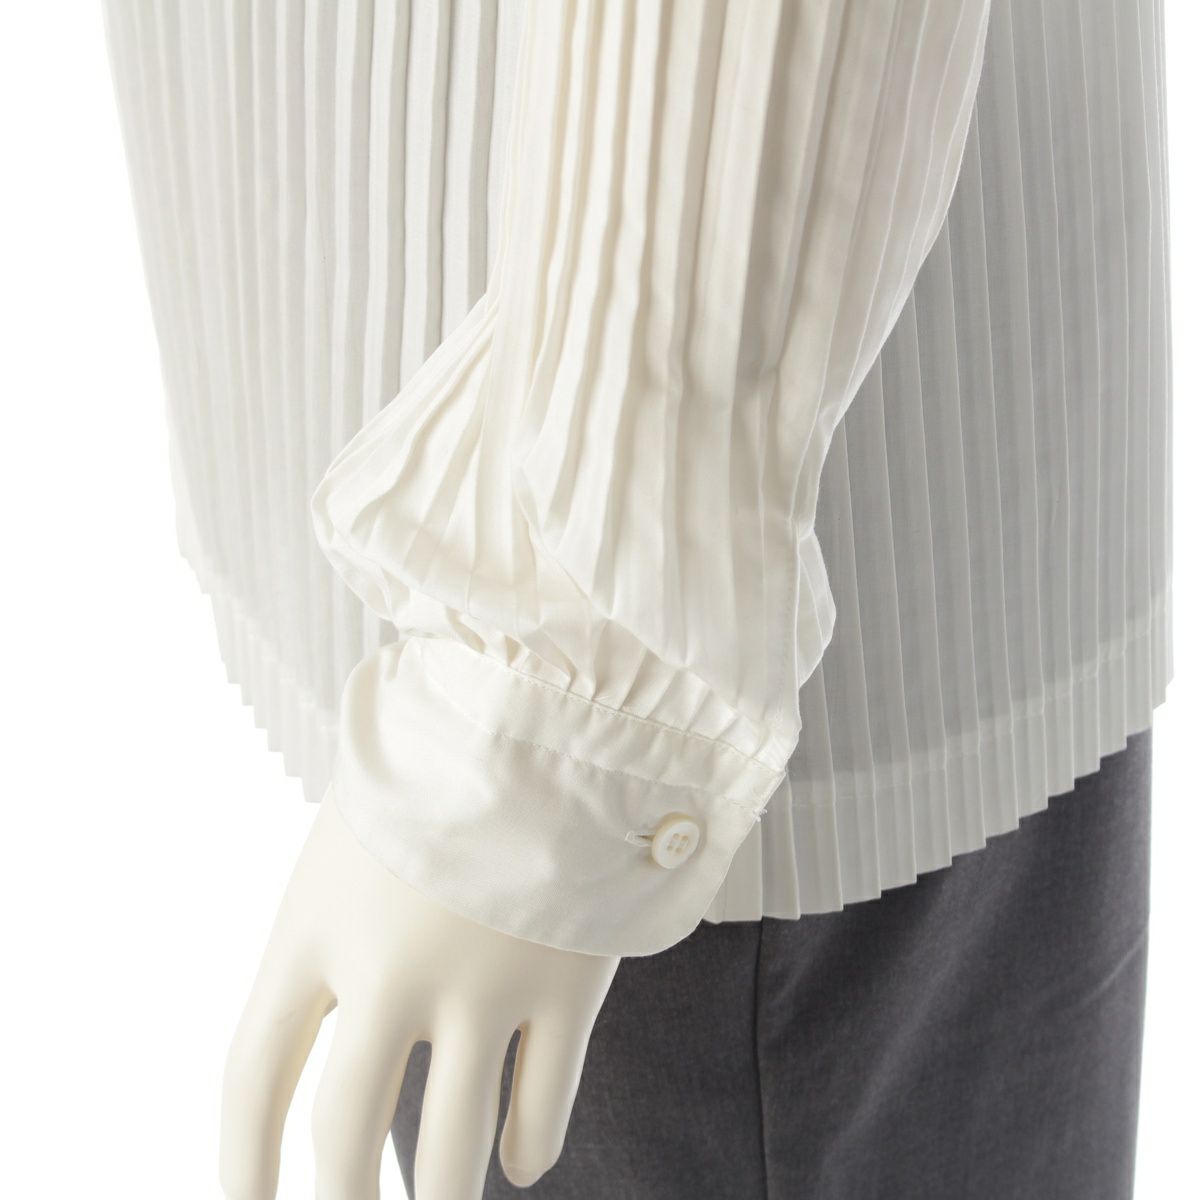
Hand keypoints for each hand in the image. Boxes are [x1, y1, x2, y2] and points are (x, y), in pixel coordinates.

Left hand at [219, 790, 619, 1198]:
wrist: (543, 700)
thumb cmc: (437, 763)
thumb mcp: (353, 835)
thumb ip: (333, 934)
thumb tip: (339, 1044)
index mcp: (316, 921)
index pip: (252, 1076)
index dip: (242, 1165)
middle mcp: (390, 967)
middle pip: (342, 1134)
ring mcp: (483, 979)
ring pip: (451, 1147)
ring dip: (440, 1199)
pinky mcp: (567, 980)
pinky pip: (544, 1103)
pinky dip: (532, 1146)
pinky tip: (523, 1163)